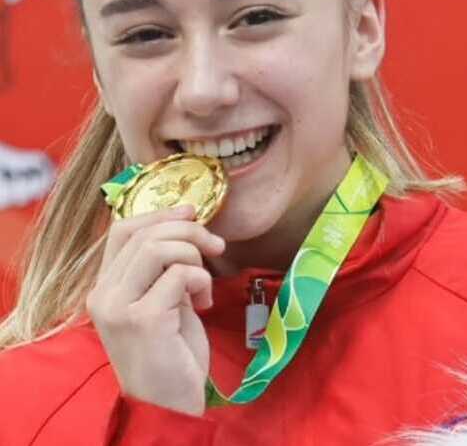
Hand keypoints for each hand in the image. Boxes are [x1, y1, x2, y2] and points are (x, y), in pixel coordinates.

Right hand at [86, 205, 225, 415]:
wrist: (169, 402)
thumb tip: (187, 220)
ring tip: (204, 285)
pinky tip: (204, 303)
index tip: (194, 212)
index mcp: (105, 288)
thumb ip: (165, 269)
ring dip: (195, 256)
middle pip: (145, 234)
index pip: (122, 229)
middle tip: (216, 247)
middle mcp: (104, 295)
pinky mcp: (144, 319)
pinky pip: (179, 274)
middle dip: (190, 231)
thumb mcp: (165, 302)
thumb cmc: (171, 353)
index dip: (161, 213)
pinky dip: (201, 280)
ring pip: (159, 248)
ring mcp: (119, 307)